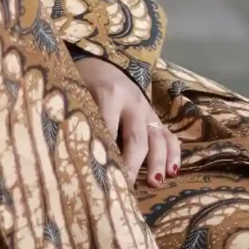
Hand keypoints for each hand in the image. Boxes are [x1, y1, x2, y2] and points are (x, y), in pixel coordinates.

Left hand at [70, 55, 180, 185]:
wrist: (99, 62)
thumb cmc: (82, 81)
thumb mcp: (76, 92)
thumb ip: (79, 116)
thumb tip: (75, 153)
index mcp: (109, 95)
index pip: (109, 129)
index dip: (106, 154)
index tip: (101, 177)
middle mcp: (133, 102)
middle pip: (136, 138)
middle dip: (132, 164)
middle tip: (125, 187)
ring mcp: (147, 109)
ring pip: (158, 138)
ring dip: (157, 162)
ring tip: (154, 182)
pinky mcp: (154, 115)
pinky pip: (169, 134)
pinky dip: (173, 153)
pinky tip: (173, 171)